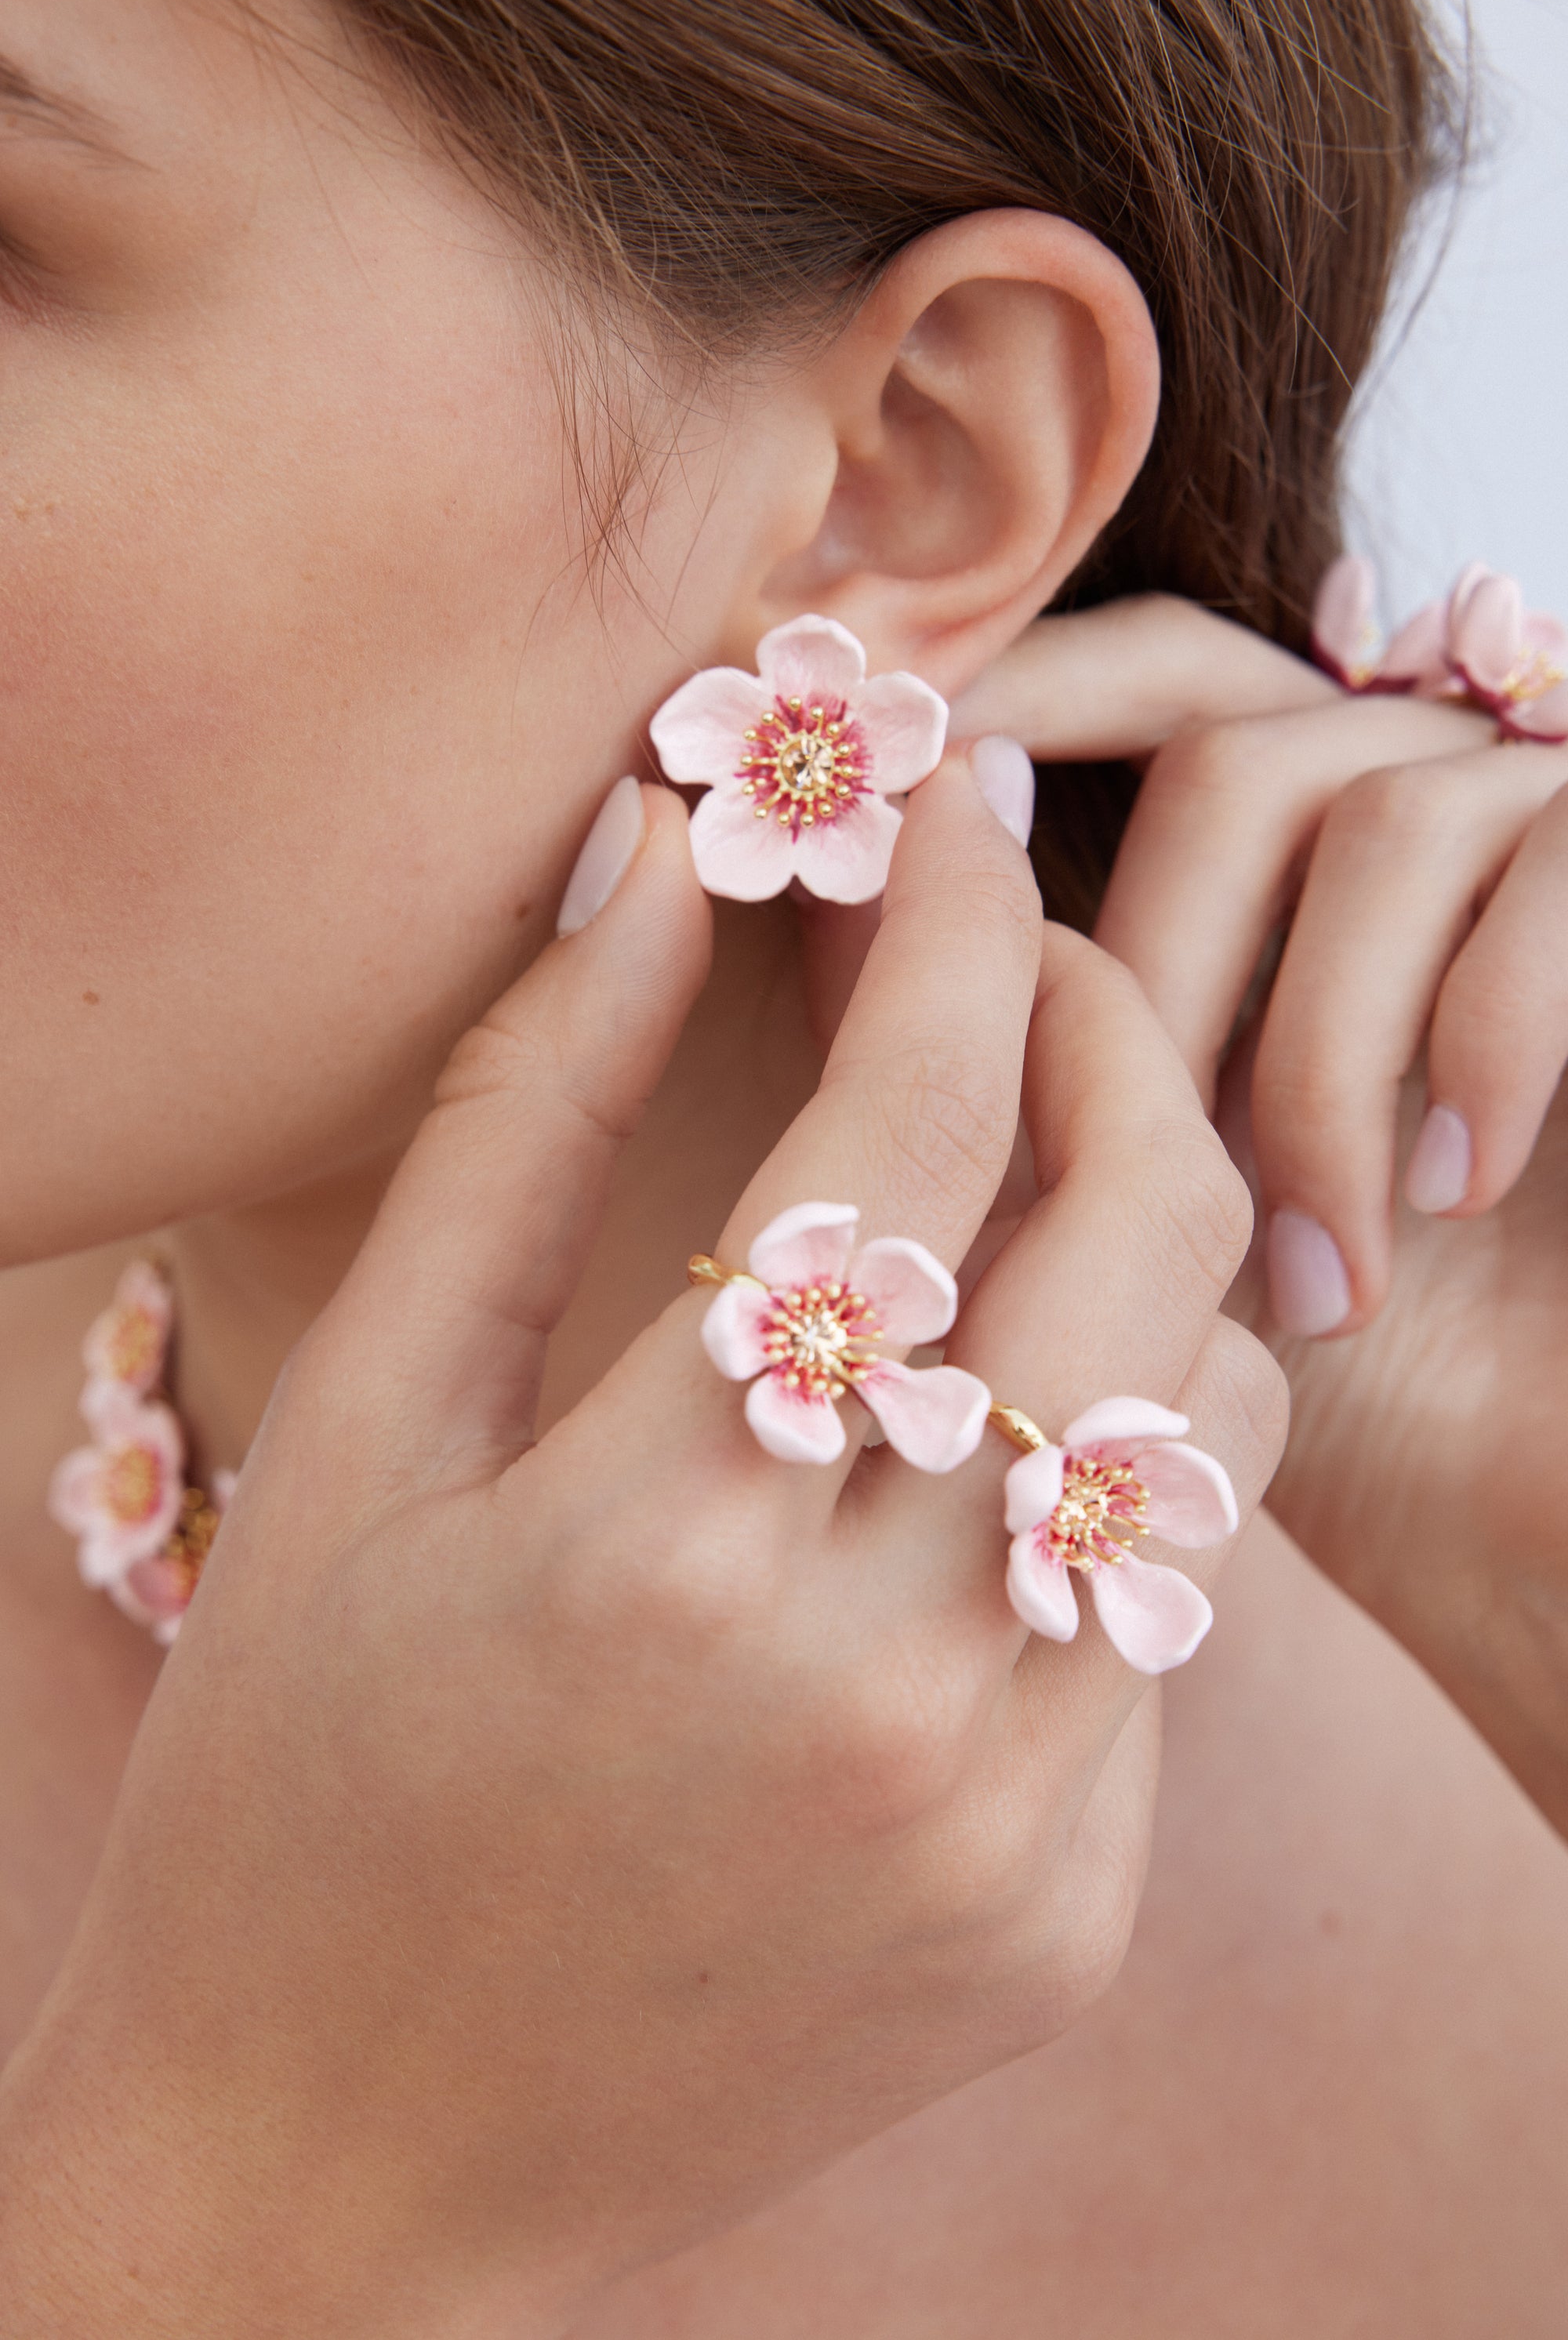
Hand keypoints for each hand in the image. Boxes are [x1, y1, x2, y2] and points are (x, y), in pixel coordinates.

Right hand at [0, 766, 1278, 2337]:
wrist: (336, 2181)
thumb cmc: (293, 1790)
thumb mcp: (350, 1438)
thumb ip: (516, 1124)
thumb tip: (658, 865)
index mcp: (666, 1543)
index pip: (921, 1116)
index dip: (953, 914)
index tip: (940, 810)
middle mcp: (885, 1691)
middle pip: (1143, 1223)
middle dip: (1107, 1021)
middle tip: (1017, 957)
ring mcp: (1010, 1826)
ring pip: (1208, 1410)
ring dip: (1133, 1247)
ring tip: (996, 1199)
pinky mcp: (1065, 1921)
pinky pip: (1162, 1608)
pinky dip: (1095, 1477)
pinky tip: (953, 1463)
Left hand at [959, 598, 1567, 1827]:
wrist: (1545, 1497)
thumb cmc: (1338, 1398)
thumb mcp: (1129, 1222)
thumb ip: (1004, 1048)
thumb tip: (845, 877)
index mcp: (1303, 853)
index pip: (1169, 676)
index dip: (1055, 691)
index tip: (935, 777)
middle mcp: (1431, 806)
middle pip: (1236, 760)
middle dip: (1164, 970)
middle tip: (1132, 1178)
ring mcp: (1555, 836)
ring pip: (1380, 818)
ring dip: (1315, 1061)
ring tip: (1312, 1280)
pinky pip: (1549, 863)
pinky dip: (1486, 1034)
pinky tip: (1453, 1194)